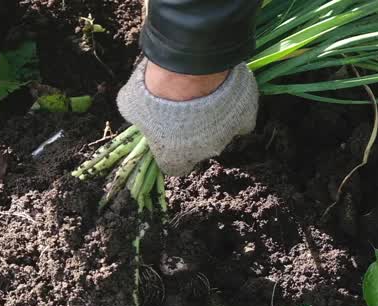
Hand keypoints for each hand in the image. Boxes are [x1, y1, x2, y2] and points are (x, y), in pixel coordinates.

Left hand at [116, 59, 258, 175]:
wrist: (189, 66)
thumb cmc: (155, 89)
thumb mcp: (131, 104)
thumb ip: (137, 117)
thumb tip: (136, 115)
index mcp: (174, 157)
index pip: (174, 167)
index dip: (170, 153)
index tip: (166, 137)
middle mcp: (203, 152)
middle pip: (199, 149)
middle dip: (192, 134)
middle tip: (184, 109)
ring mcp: (227, 135)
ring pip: (221, 134)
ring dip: (213, 120)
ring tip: (203, 96)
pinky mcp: (245, 117)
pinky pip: (241, 120)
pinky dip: (234, 111)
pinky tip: (225, 96)